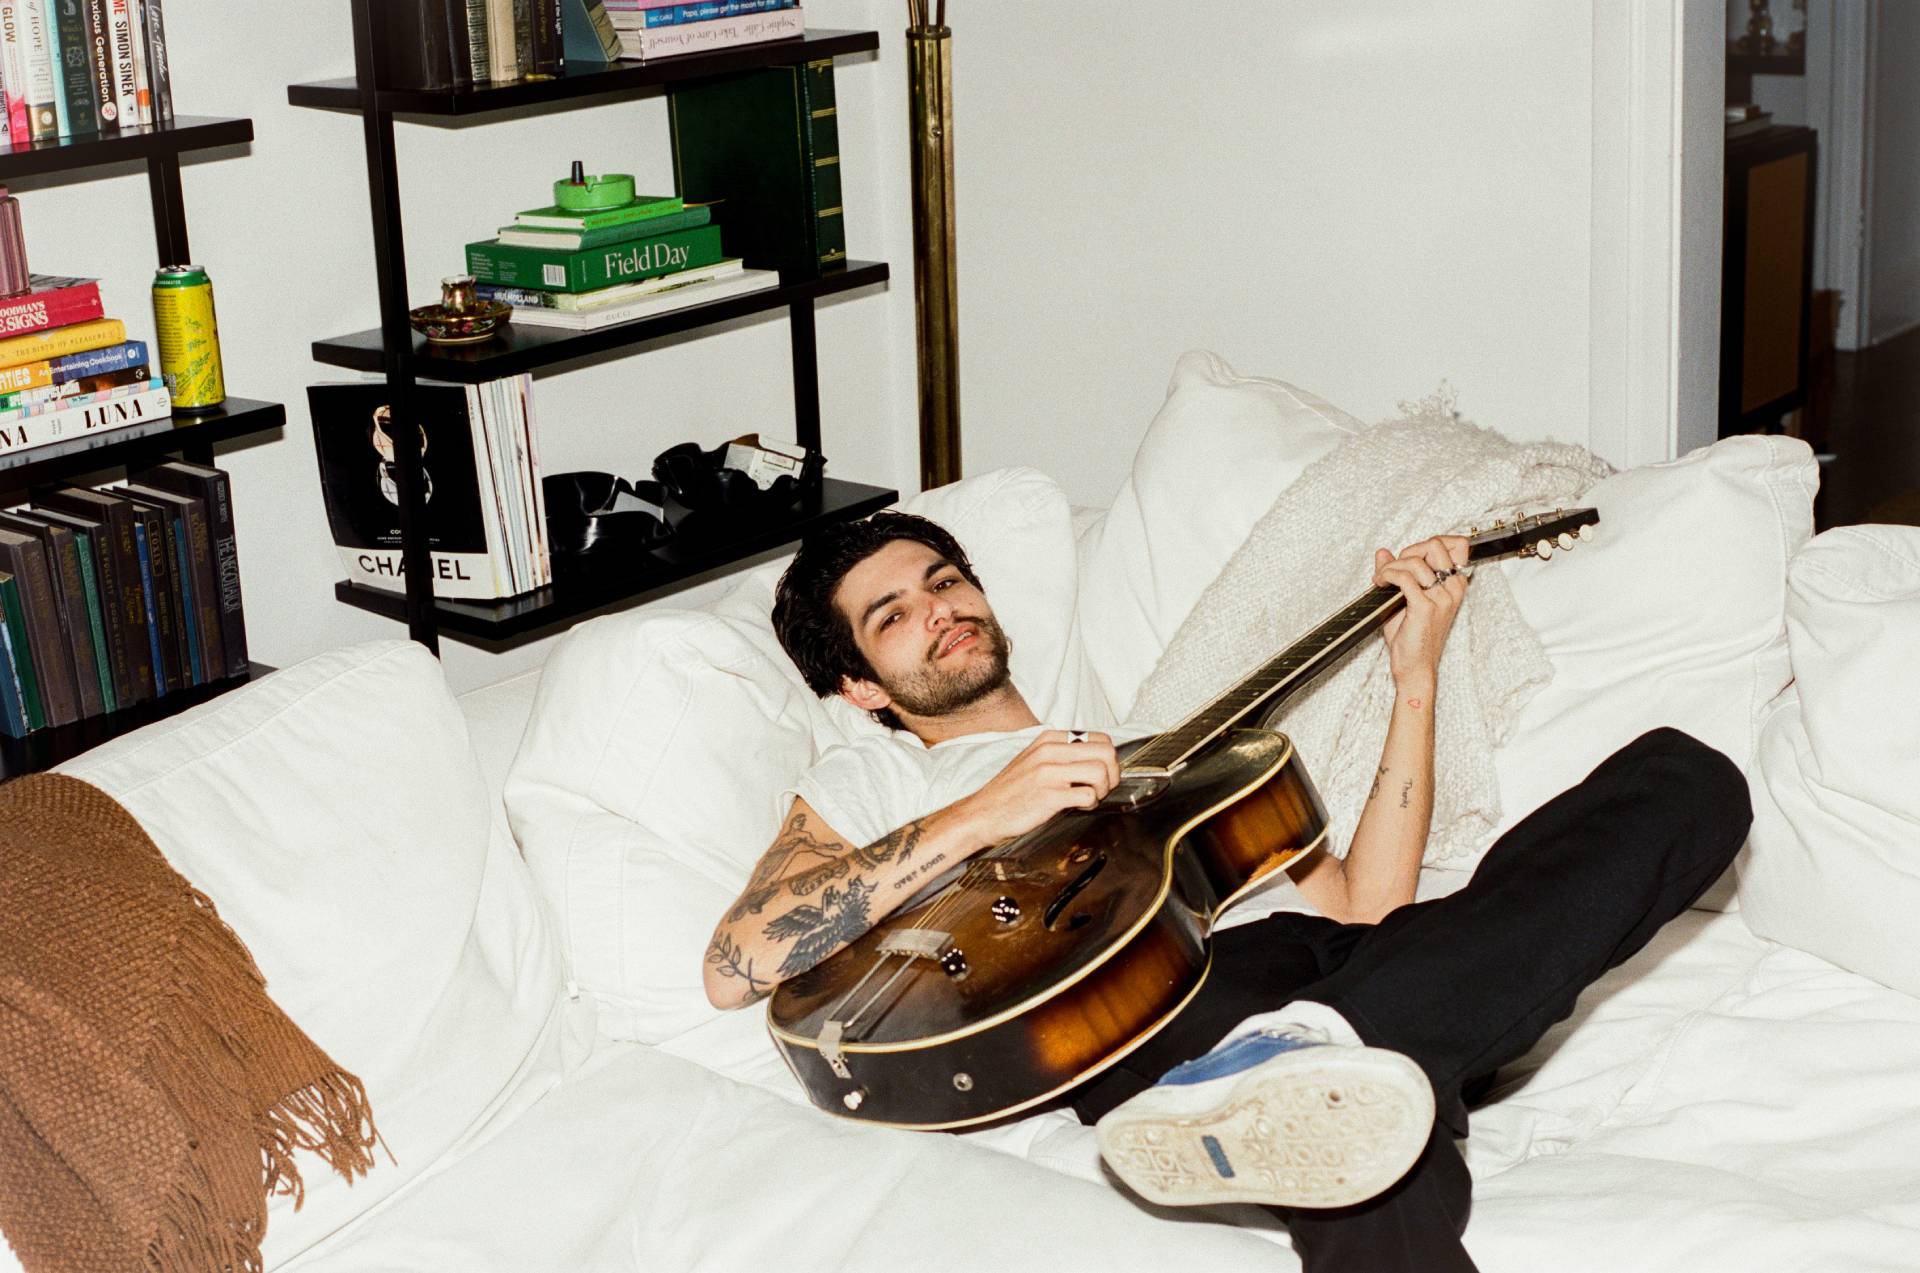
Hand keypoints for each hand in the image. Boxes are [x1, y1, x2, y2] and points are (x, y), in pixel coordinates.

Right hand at [954, 730, 1119, 844]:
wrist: (984, 812)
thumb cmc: (1012, 790)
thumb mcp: (1035, 759)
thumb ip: (1063, 754)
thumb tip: (1099, 758)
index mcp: (1049, 739)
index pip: (1100, 738)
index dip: (1109, 758)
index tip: (1103, 773)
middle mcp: (1050, 751)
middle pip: (1106, 753)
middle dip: (1112, 774)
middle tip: (1102, 787)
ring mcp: (1049, 772)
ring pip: (1100, 772)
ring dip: (1103, 789)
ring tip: (1090, 797)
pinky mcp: (1049, 795)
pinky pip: (1088, 795)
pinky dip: (1090, 804)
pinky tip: (1079, 806)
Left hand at [1373, 536, 1468, 690]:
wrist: (1414, 666)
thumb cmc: (1413, 637)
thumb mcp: (1405, 598)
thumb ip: (1397, 572)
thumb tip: (1383, 553)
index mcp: (1455, 585)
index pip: (1455, 544)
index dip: (1428, 543)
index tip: (1410, 556)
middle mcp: (1452, 589)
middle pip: (1434, 545)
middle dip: (1407, 552)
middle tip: (1392, 569)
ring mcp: (1440, 598)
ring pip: (1414, 560)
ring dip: (1391, 566)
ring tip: (1382, 579)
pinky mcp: (1425, 607)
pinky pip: (1404, 577)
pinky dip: (1387, 575)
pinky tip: (1380, 584)